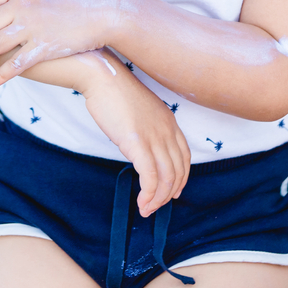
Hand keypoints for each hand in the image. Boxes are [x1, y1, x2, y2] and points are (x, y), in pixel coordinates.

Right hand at [77, 52, 190, 216]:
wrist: (103, 78)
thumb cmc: (114, 92)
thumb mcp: (140, 110)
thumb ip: (147, 128)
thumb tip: (140, 147)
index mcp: (169, 122)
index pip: (184, 157)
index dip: (181, 178)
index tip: (172, 191)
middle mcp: (167, 131)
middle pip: (177, 171)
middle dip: (168, 193)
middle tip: (155, 206)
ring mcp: (154, 137)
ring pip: (166, 178)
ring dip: (158, 199)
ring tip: (146, 209)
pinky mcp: (138, 143)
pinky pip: (150, 176)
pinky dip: (148, 193)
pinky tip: (141, 202)